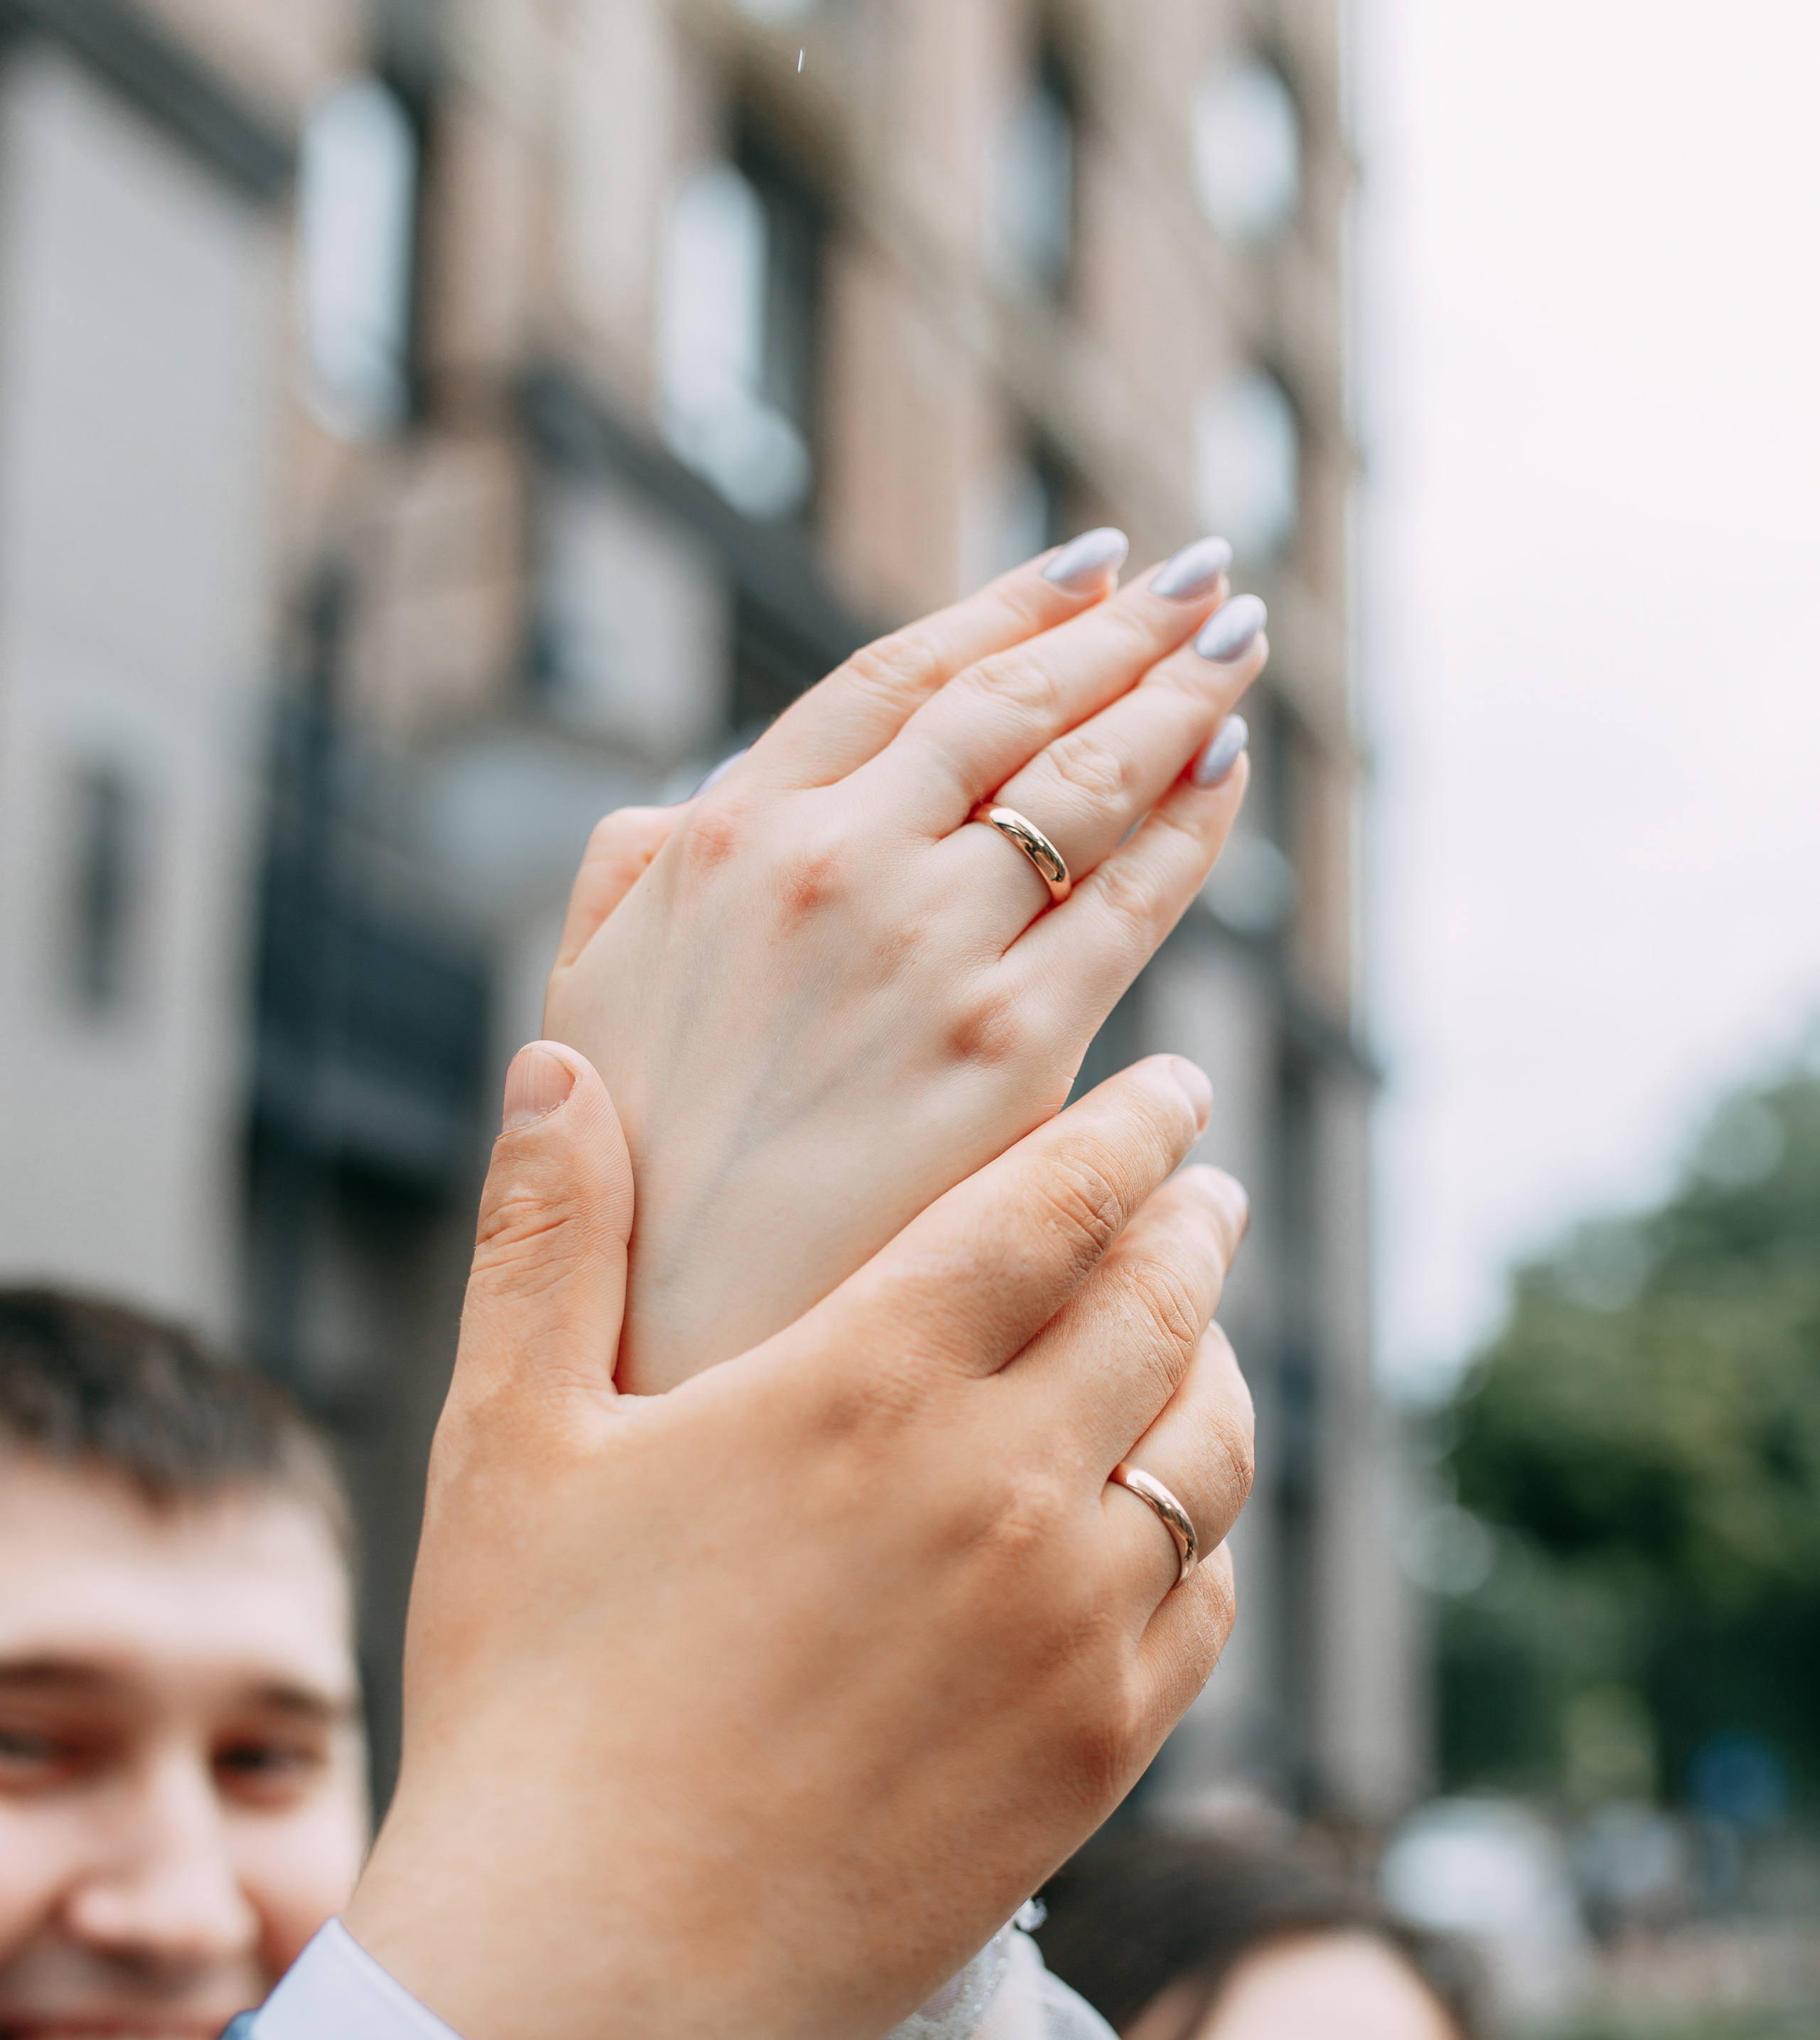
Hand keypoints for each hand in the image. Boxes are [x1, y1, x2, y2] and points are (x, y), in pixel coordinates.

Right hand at [347, 1041, 1253, 2039]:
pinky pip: (1206, 1608)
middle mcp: (1002, 1488)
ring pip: (1211, 1455)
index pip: (1054, 1203)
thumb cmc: (531, 1704)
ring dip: (1223, 1373)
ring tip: (1204, 1344)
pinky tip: (1174, 1525)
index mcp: (864, 1384)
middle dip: (1196, 1225)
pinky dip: (1207, 1539)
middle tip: (1210, 1190)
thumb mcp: (505, 1447)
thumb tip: (552, 1064)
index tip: (1175, 1090)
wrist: (600, 1978)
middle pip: (1160, 1307)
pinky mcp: (1097, 1757)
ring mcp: (1068, 1628)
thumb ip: (545, 1241)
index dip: (1130, 1130)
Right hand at [543, 536, 1264, 1391]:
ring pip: (1086, 785)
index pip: (896, 679)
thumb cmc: (627, 1181)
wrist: (670, 1339)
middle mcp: (831, 863)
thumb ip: (623, 888)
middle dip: (1122, 633)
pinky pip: (1131, 905)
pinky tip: (1229, 785)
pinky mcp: (1014, 1050)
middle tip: (1199, 583)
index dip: (1005, 613)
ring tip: (1232, 649)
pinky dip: (1190, 831)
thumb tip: (674, 809)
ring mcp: (927, 949)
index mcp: (720, 839)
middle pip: (1011, 709)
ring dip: (1176, 702)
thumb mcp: (578, 1002)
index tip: (1088, 570)